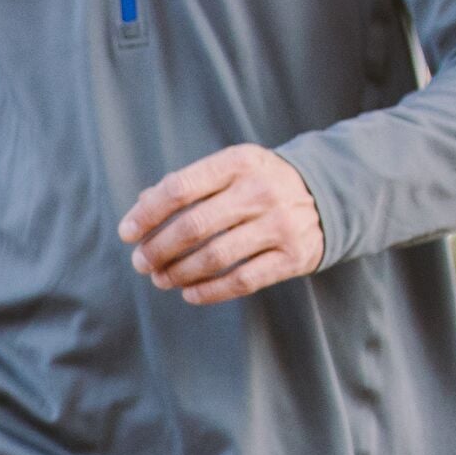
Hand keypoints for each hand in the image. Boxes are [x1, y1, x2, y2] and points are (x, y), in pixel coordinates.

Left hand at [121, 143, 324, 304]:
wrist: (328, 194)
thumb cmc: (261, 183)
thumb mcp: (231, 169)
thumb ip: (189, 184)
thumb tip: (140, 205)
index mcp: (240, 162)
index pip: (181, 188)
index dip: (147, 214)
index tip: (126, 233)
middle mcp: (261, 191)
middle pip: (193, 226)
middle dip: (157, 249)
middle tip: (140, 262)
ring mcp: (280, 224)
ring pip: (214, 257)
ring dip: (178, 273)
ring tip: (160, 278)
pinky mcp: (293, 256)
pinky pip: (241, 281)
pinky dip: (208, 291)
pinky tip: (188, 292)